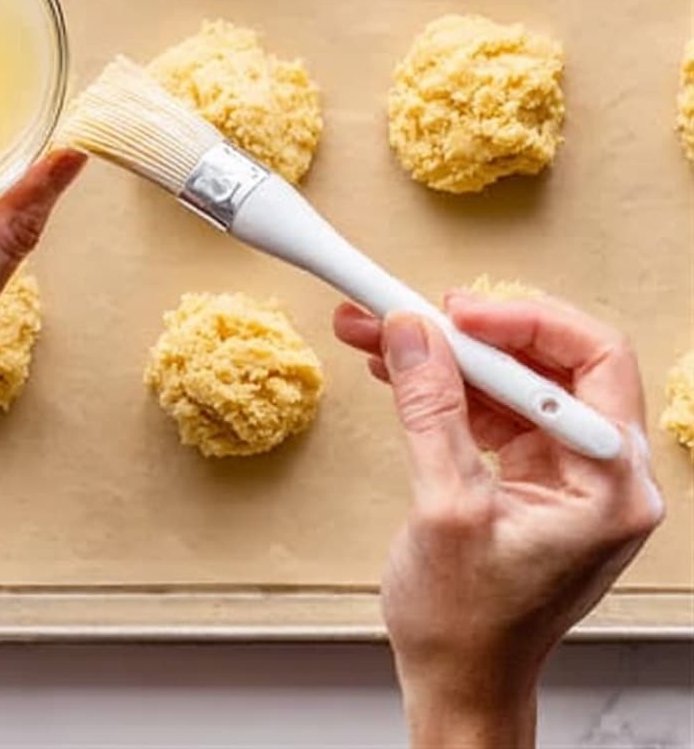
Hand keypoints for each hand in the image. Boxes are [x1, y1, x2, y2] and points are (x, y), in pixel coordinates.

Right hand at [334, 292, 661, 745]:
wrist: (458, 681)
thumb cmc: (469, 627)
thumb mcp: (444, 507)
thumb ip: (430, 410)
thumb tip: (414, 333)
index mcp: (610, 485)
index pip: (592, 361)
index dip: (524, 324)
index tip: (458, 313)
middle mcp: (601, 472)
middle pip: (552, 362)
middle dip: (476, 334)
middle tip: (416, 315)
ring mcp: (567, 474)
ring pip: (514, 380)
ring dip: (447, 356)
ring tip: (384, 333)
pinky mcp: (533, 476)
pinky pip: (493, 408)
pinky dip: (446, 386)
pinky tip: (399, 370)